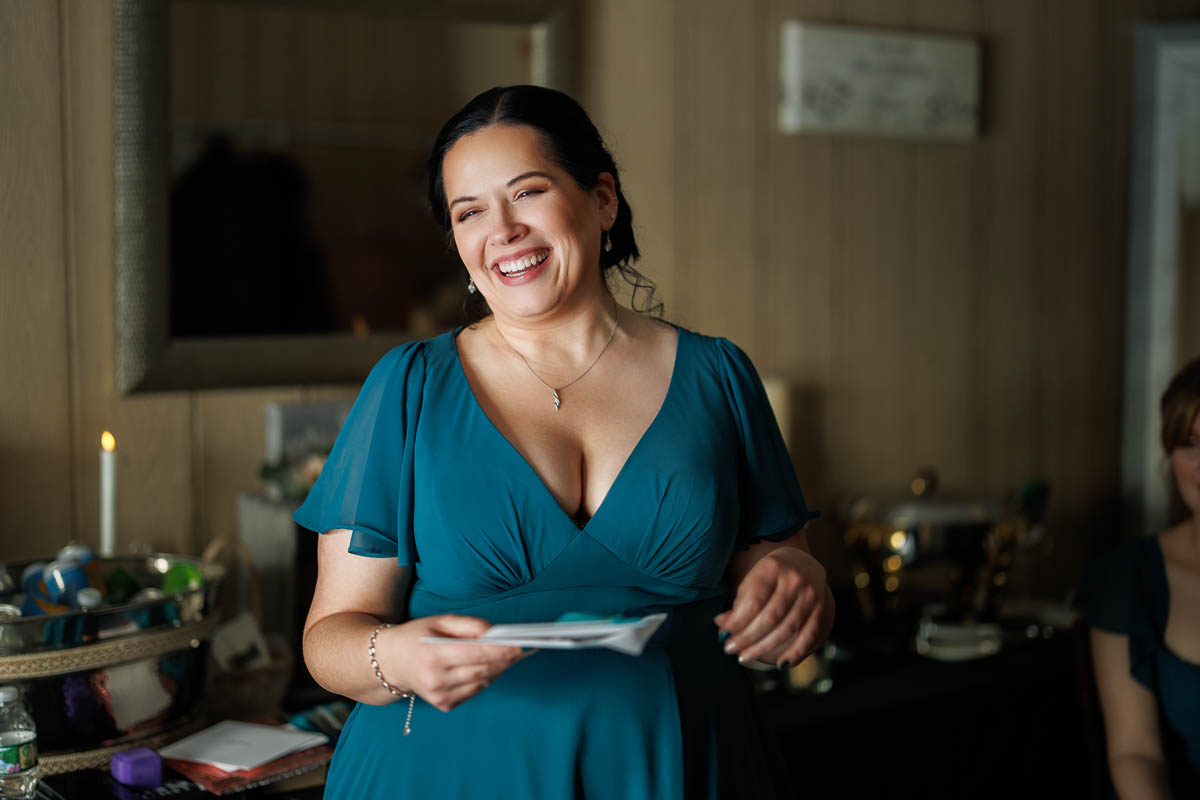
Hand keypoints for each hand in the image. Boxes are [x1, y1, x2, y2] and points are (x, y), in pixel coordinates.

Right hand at [377, 615, 529, 711]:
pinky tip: (481, 667)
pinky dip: (483, 678)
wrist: (390, 662)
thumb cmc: (418, 636)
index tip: (520, 644)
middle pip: (483, 670)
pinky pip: (474, 691)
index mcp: (434, 655)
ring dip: (497, 669)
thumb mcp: (440, 621)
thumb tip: (495, 632)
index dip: (501, 651)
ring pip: (482, 682)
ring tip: (505, 656)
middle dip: (505, 660)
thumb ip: (469, 625)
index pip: (476, 654)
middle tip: (520, 648)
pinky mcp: (444, 705)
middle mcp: (437, 679)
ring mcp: (440, 696)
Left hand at [714, 546, 826, 668]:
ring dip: (764, 648)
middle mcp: (793, 580)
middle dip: (748, 638)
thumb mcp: (752, 581)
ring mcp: (809, 594)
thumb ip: (739, 603)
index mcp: (772, 568)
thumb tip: (721, 625)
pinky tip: (781, 664)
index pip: (753, 601)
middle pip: (770, 617)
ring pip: (787, 628)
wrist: (803, 564)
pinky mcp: (820, 608)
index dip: (737, 622)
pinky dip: (795, 652)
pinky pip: (808, 635)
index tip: (723, 636)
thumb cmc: (770, 576)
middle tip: (730, 650)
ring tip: (745, 657)